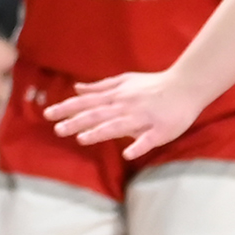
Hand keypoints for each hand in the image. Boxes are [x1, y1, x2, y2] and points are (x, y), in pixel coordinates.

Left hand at [45, 69, 200, 157]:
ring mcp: (143, 118)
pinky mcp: (161, 129)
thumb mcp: (124, 81)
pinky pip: (148, 139)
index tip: (47, 114)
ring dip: (101, 132)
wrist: (187, 86)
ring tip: (82, 139)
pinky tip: (127, 154)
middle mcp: (126, 106)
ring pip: (119, 125)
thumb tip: (76, 88)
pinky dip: (138, 146)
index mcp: (117, 96)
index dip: (67, 108)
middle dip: (77, 122)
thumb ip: (100, 87)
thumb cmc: (154, 84)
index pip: (86, 102)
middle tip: (57, 130)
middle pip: (98, 114)